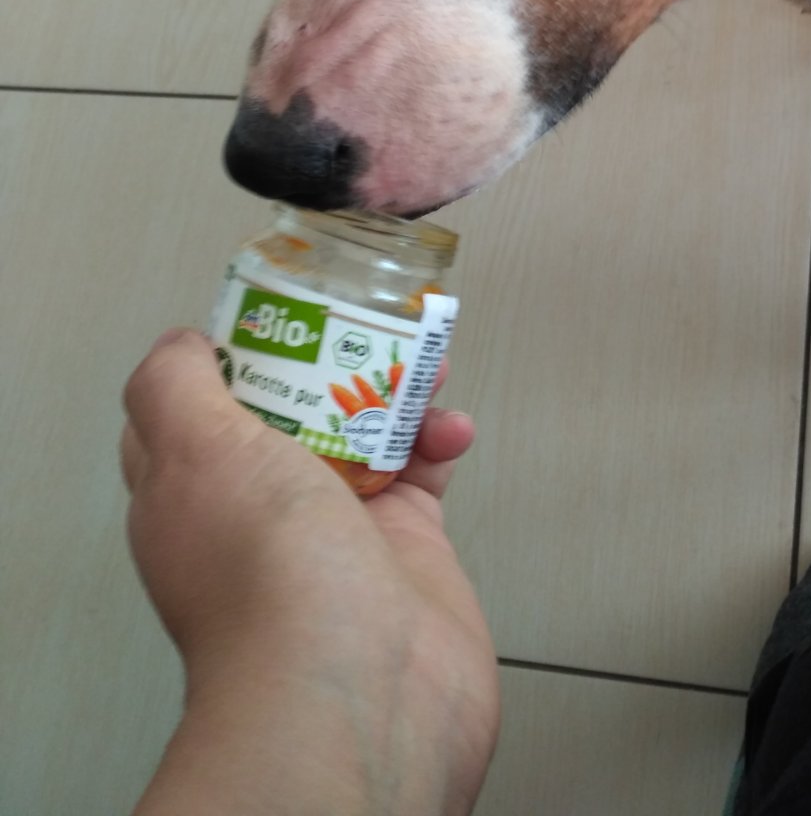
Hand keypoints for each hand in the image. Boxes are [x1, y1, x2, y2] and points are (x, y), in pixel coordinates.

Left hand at [123, 328, 497, 815]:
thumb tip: (180, 343)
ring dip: (397, 390)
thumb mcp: (193, 451)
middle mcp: (257, 511)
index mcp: (191, 490)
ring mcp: (333, 530)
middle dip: (331, 358)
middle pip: (290, 408)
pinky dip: (440, 439)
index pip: (195, 407)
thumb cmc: (269, 578)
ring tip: (429, 366)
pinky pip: (421, 471)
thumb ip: (171, 386)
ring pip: (362, 430)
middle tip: (367, 323)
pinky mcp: (403, 547)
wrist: (361, 688)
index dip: (231, 353)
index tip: (276, 311)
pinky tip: (452, 430)